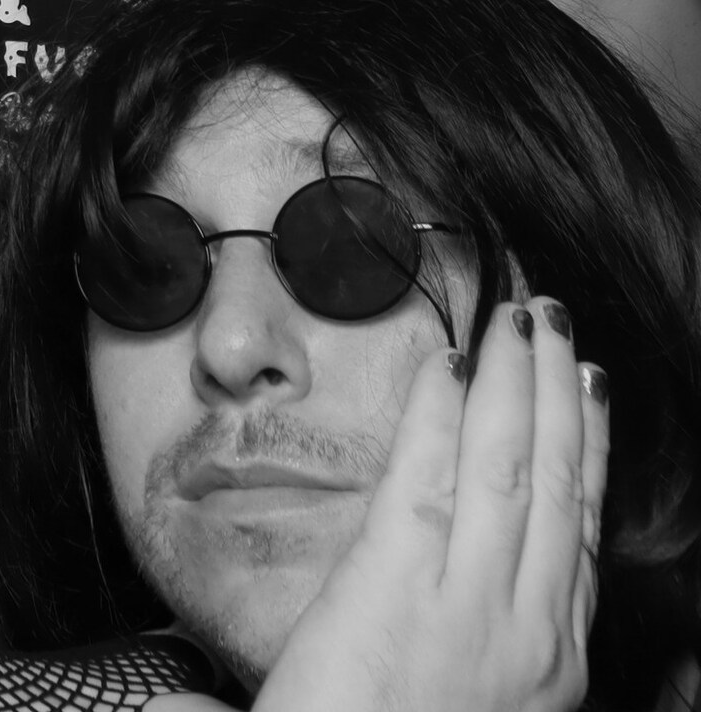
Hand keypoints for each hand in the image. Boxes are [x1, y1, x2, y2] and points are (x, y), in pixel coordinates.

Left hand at [246, 299, 606, 711]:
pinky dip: (444, 413)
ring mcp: (469, 608)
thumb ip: (474, 662)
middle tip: (555, 319)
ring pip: (509, 469)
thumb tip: (463, 610)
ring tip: (520, 314)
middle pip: (555, 487)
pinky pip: (430, 479)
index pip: (578, 537)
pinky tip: (449, 362)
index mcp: (547, 667)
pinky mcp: (398, 590)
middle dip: (559, 394)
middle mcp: (525, 632)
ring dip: (517, 381)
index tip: (588, 391)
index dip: (588, 454)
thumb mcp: (466, 711)